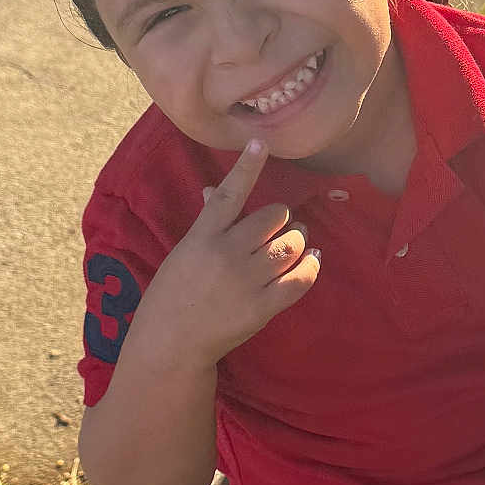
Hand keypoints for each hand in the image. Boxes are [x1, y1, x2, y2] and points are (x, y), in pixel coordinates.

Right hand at [132, 140, 320, 370]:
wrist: (172, 341)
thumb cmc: (174, 292)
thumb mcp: (185, 252)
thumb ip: (207, 222)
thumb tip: (216, 190)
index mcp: (203, 237)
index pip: (230, 195)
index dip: (247, 167)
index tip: (261, 143)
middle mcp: (226, 254)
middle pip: (272, 219)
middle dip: (283, 219)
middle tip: (286, 226)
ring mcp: (245, 282)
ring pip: (289, 247)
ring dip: (299, 240)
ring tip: (298, 242)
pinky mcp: (261, 307)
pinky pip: (298, 280)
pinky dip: (311, 267)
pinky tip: (313, 261)